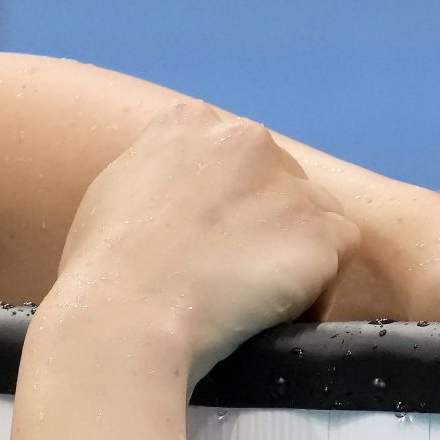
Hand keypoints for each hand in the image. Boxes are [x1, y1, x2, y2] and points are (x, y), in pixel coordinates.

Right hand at [51, 103, 356, 373]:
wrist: (122, 317)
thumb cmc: (100, 271)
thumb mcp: (113, 194)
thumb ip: (157, 175)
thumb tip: (178, 193)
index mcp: (189, 122)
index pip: (233, 154)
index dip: (226, 203)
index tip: (206, 241)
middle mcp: (246, 139)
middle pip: (280, 181)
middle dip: (265, 225)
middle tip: (230, 278)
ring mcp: (289, 185)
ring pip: (315, 216)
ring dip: (293, 256)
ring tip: (253, 302)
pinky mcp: (322, 234)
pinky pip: (338, 258)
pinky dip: (317, 288)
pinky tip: (276, 316)